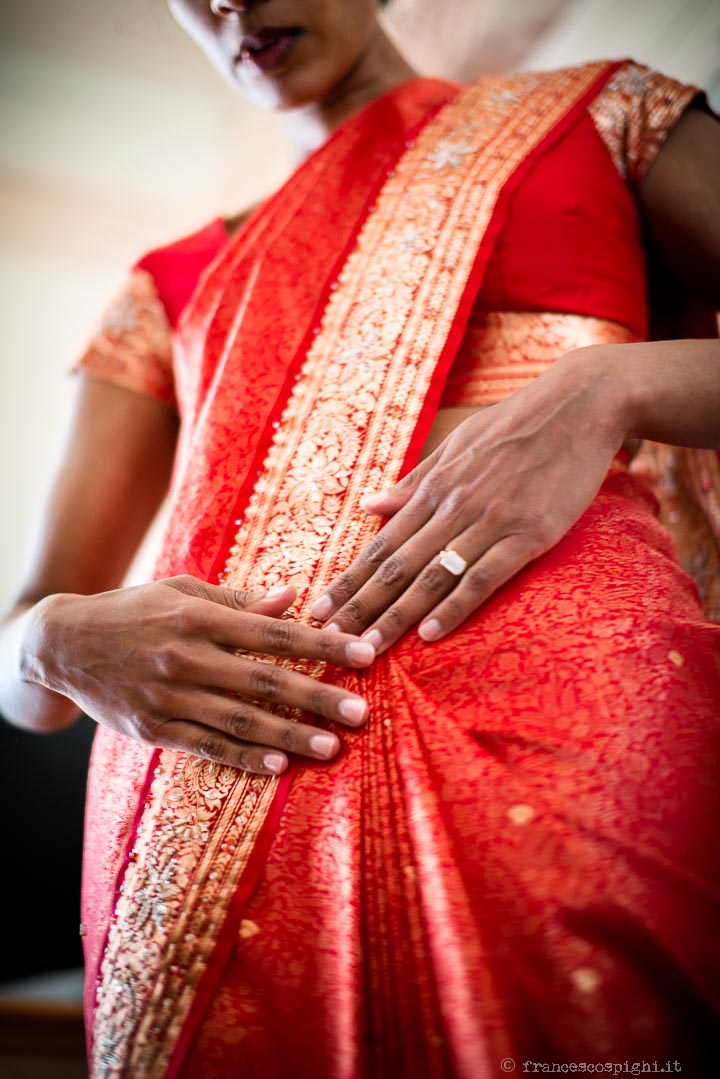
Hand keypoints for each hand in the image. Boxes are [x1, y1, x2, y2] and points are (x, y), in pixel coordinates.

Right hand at [23, 575, 375, 774]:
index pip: (275, 632)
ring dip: (289, 736)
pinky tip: (278, 766)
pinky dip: (243, 757)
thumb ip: (240, 600)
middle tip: (361, 713)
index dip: (323, 645)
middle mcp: (186, 657)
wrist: (63, 643)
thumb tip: (294, 597)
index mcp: (199, 617)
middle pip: (265, 681)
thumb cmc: (134, 609)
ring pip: (239, 721)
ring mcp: (169, 697)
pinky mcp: (154, 729)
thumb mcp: (183, 591)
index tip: (365, 655)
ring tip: (331, 748)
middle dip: (317, 697)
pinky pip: (207, 746)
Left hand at [311, 349, 625, 649]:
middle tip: (326, 640)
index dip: (348, 580)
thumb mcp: (457, 445)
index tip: (318, 610)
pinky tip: (431, 633)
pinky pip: (484, 578)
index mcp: (434, 488)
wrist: (578, 405)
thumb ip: (414, 481)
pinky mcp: (528, 534)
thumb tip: (368, 504)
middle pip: (397, 565)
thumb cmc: (516, 424)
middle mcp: (453, 507)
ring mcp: (490, 522)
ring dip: (396, 615)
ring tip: (366, 647)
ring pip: (432, 576)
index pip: (381, 544)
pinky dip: (455, 607)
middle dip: (359, 606)